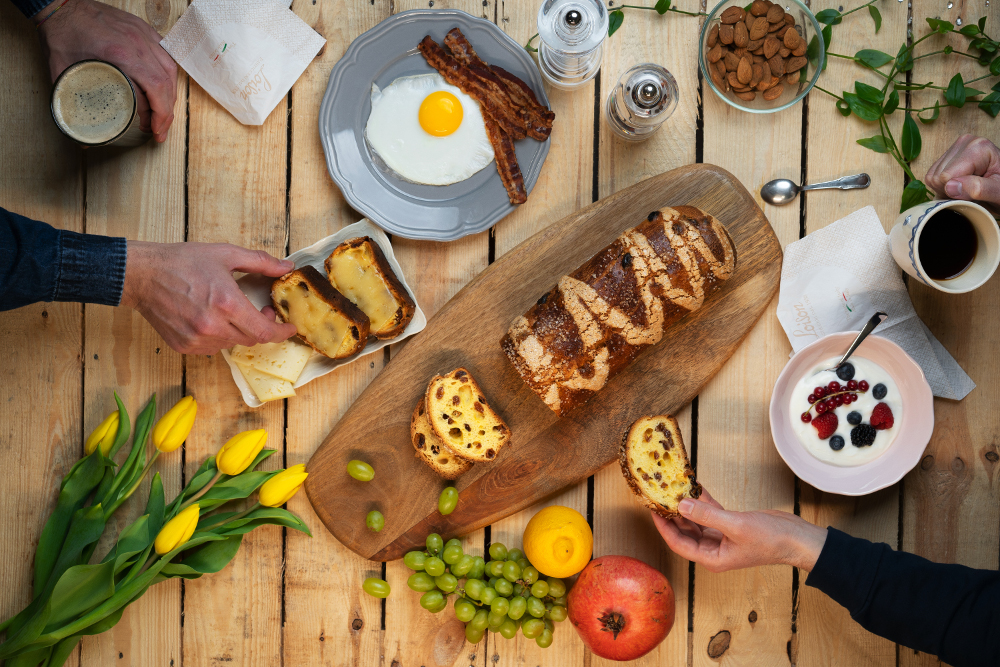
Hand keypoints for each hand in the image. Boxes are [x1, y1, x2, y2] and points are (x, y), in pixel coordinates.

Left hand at [36, 0, 177, 141]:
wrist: (60, 6)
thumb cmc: (61, 35)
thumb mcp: (65, 73)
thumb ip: (76, 105)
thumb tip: (82, 138)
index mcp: (120, 54)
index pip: (153, 91)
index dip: (158, 115)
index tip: (154, 131)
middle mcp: (137, 44)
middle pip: (165, 84)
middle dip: (167, 112)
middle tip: (160, 130)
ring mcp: (143, 35)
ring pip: (169, 71)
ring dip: (170, 96)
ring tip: (163, 113)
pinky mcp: (143, 30)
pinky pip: (165, 55)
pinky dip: (167, 76)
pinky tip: (163, 88)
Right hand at [121, 242, 297, 354]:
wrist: (142, 275)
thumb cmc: (182, 261)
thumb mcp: (225, 254)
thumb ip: (260, 262)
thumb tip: (286, 267)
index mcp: (227, 304)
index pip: (265, 331)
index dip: (281, 332)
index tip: (289, 327)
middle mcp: (213, 326)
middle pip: (251, 339)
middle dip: (262, 326)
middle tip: (260, 310)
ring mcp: (196, 339)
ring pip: (232, 344)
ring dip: (239, 330)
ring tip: (231, 311)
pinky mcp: (183, 346)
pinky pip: (212, 348)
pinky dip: (218, 336)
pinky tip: (212, 318)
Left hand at [652, 488, 827, 572]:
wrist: (796, 538)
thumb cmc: (771, 541)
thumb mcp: (736, 526)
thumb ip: (707, 516)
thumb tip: (682, 506)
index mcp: (711, 558)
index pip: (678, 543)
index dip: (663, 527)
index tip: (652, 510)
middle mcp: (713, 549)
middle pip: (684, 532)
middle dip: (671, 515)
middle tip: (658, 496)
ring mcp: (721, 537)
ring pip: (696, 520)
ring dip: (686, 505)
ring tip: (672, 488)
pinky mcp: (730, 525)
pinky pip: (710, 512)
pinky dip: (702, 500)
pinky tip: (694, 486)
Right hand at [924, 134, 999, 205]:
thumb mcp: (998, 193)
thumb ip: (978, 189)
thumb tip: (950, 186)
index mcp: (978, 147)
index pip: (946, 177)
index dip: (956, 192)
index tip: (975, 193)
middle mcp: (964, 142)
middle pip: (938, 176)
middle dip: (951, 190)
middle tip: (971, 191)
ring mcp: (955, 146)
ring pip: (932, 177)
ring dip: (946, 188)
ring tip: (967, 188)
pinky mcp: (948, 154)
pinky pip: (932, 176)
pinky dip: (943, 185)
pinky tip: (959, 184)